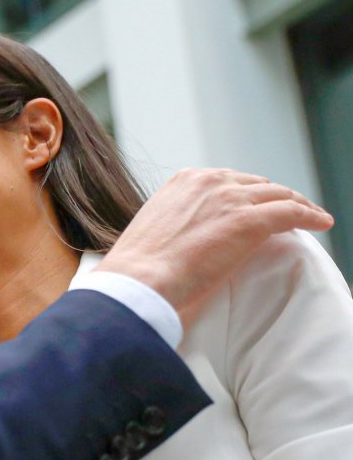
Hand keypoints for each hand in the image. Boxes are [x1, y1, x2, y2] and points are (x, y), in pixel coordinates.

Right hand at [97, 168, 332, 316]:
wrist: (139, 278)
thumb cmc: (141, 267)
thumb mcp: (158, 228)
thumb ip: (181, 221)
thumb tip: (194, 236)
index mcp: (184, 180)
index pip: (229, 180)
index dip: (249, 194)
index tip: (258, 206)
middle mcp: (210, 181)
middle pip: (258, 184)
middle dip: (275, 198)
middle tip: (288, 214)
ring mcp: (231, 199)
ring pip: (280, 194)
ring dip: (298, 205)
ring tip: (311, 217)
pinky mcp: (250, 221)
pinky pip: (292, 212)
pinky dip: (311, 216)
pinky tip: (321, 223)